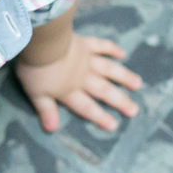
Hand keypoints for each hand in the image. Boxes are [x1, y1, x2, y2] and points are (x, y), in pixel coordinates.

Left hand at [16, 34, 141, 132]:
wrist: (42, 44)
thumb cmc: (35, 70)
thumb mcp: (36, 94)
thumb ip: (46, 110)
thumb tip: (52, 129)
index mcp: (70, 91)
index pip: (86, 107)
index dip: (99, 117)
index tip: (114, 125)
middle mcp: (83, 78)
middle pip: (104, 91)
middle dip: (120, 101)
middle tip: (134, 110)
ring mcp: (87, 60)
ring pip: (109, 70)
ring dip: (124, 77)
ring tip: (137, 84)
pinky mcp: (86, 44)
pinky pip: (102, 46)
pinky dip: (112, 49)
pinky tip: (122, 54)